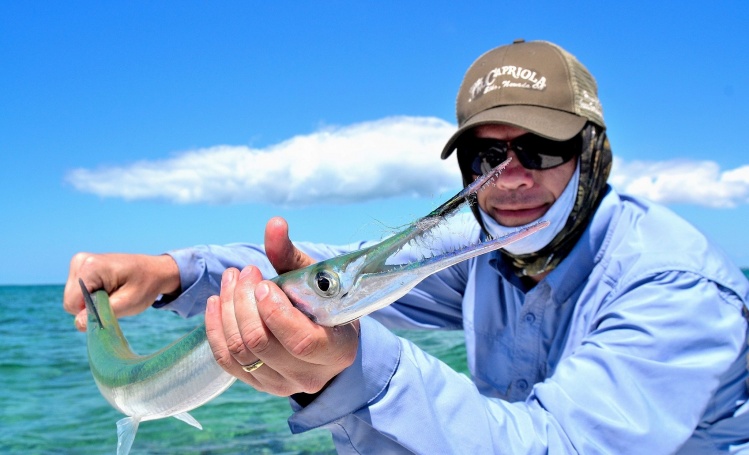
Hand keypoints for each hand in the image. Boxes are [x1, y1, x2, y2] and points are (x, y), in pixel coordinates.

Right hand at [63, 252, 180, 330]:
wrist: (155, 270)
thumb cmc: (145, 285)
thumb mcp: (128, 303)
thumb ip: (101, 314)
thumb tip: (78, 324)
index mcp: (90, 267)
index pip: (72, 303)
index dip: (90, 312)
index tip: (113, 304)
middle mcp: (80, 261)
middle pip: (71, 301)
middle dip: (91, 307)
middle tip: (115, 299)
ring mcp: (79, 263)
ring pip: (73, 299)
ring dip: (92, 302)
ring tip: (113, 293)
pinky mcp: (81, 268)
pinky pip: (78, 294)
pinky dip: (92, 297)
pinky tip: (108, 290)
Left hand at [204, 217, 359, 395]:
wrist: (323, 338)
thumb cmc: (322, 303)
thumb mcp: (315, 279)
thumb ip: (291, 255)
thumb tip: (274, 224)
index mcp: (336, 351)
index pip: (301, 341)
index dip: (275, 312)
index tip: (263, 283)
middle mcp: (309, 376)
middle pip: (262, 343)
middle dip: (244, 302)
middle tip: (244, 272)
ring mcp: (280, 385)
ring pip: (240, 351)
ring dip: (228, 310)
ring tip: (230, 280)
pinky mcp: (257, 384)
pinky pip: (226, 361)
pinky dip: (215, 328)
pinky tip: (216, 302)